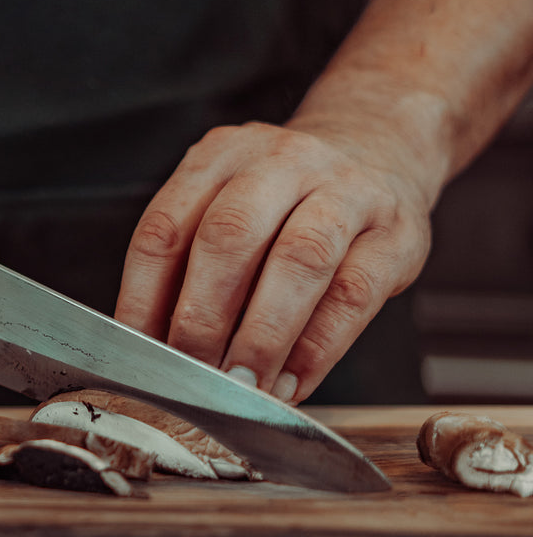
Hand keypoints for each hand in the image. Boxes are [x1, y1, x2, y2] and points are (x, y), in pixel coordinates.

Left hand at [115, 118, 431, 402]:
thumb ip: (193, 262)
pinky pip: (353, 294)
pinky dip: (317, 348)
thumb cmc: (288, 199)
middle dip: (203, 317)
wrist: (379, 149)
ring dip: (263, 335)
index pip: (166, 226)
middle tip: (192, 374)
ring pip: (300, 260)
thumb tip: (156, 348)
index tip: (139, 354)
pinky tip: (291, 383)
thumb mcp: (231, 204)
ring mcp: (346, 191)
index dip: (145, 297)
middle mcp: (282, 161)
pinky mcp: (396, 234)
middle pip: (231, 235)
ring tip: (242, 386)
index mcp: (222, 155)